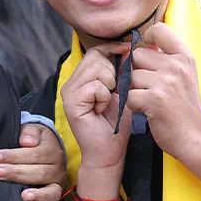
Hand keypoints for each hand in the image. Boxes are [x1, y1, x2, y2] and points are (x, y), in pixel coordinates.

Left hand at [0, 123, 65, 200]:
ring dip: (37, 195)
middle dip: (17, 173)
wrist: (47, 145)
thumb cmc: (34, 139)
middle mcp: (57, 168)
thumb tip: (26, 142)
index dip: (14, 156)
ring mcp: (57, 184)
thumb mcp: (33, 130)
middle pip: (40, 173)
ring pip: (50, 191)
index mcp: (52, 150)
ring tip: (23, 196)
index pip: (34, 154)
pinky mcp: (55, 195)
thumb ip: (29, 132)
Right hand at [61, 43, 133, 171]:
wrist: (108, 153)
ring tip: (107, 102)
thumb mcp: (121, 92)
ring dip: (110, 85)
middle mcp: (71, 83)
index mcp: (81, 78)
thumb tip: (131, 49)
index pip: (95, 51)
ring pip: (97, 70)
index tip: (129, 50)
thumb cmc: (115, 125)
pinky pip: (96, 86)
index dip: (113, 48)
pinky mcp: (71, 102)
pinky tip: (102, 110)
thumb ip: (121, 72)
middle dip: (114, 71)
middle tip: (115, 92)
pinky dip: (105, 97)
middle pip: (96, 57)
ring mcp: (69, 92)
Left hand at [127, 23, 200, 192]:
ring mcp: (166, 82)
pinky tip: (148, 111)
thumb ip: (167, 58)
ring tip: (151, 100)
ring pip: (130, 76)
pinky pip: (129, 95)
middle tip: (150, 88)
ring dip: (135, 89)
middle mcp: (176, 65)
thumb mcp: (184, 75)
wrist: (197, 138)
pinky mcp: (154, 99)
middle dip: (137, 71)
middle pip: (137, 55)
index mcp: (184, 57)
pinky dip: (134, 106)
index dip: (146, 39)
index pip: (159, 30)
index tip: (148, 54)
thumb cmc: (185, 107)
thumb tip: (139, 44)